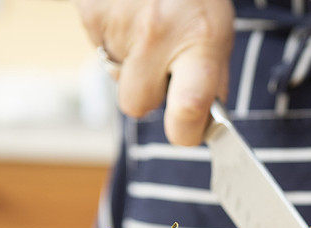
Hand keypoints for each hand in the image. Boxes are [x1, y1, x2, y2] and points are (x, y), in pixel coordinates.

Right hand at [75, 0, 233, 144]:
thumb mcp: (219, 31)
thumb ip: (212, 78)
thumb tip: (202, 122)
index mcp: (200, 43)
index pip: (189, 109)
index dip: (186, 132)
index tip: (188, 131)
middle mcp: (158, 35)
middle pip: (136, 104)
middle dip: (146, 94)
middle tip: (161, 69)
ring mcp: (120, 24)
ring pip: (116, 76)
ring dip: (130, 63)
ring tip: (148, 29)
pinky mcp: (91, 13)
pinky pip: (99, 48)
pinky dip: (114, 39)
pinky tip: (130, 14)